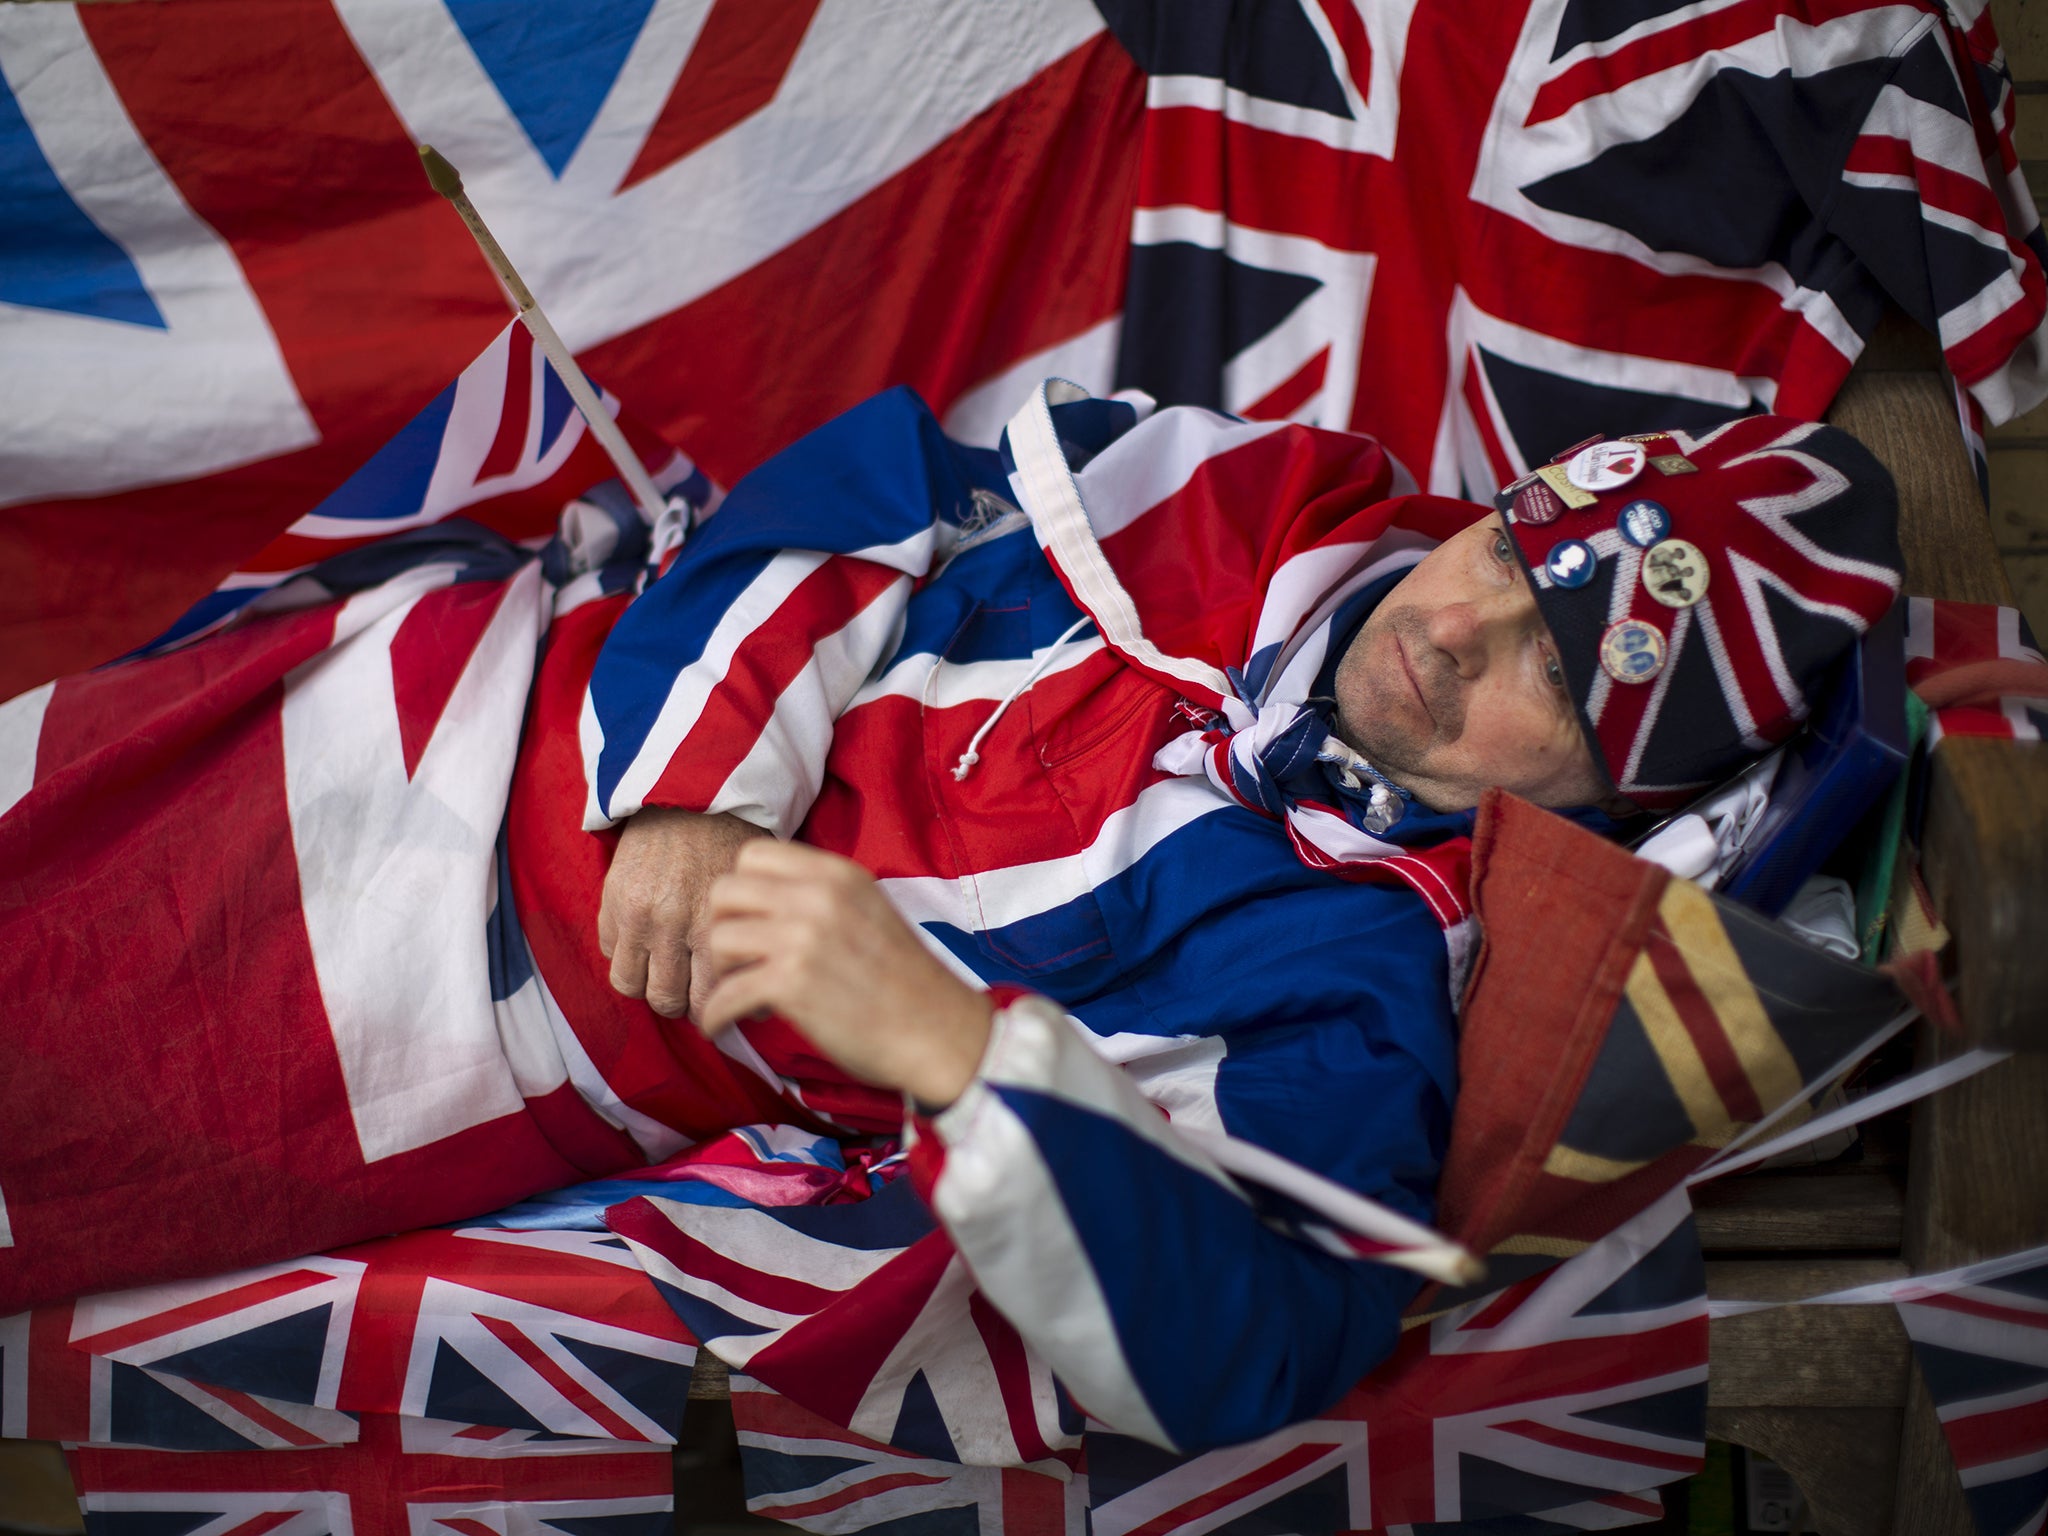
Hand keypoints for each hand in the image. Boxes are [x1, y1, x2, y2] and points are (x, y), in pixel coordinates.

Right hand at [598, 807, 767, 1017]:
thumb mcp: (753, 892)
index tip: (719, 1006)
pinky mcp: (610, 899)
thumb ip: (750, 941)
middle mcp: (670, 924)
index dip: (714, 1010)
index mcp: (712, 924)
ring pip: (629, 984)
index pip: (709, 997)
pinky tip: (644, 941)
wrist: (689, 793)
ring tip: (662, 971)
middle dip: (679, 1003)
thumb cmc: (731, 844)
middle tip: (688, 992)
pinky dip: (625, 954)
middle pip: (666, 999)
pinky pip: (609, 951)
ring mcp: (635, 914)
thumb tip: (756, 999)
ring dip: (646, 984)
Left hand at [697, 840, 993, 1107]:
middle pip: (725, 891)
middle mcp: (817, 897)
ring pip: (718, 939)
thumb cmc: (904, 980)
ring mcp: (803, 938)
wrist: (938, 1033)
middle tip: (739, 960)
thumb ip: (822, 896)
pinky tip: (723, 1027)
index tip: (752, 923)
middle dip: (722, 927)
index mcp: (837, 874)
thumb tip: (763, 903)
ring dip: (720, 974)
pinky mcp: (791, 984)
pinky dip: (714, 1016)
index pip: (753, 855)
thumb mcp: (869, 910)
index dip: (743, 892)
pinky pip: (723, 994)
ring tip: (743, 995)